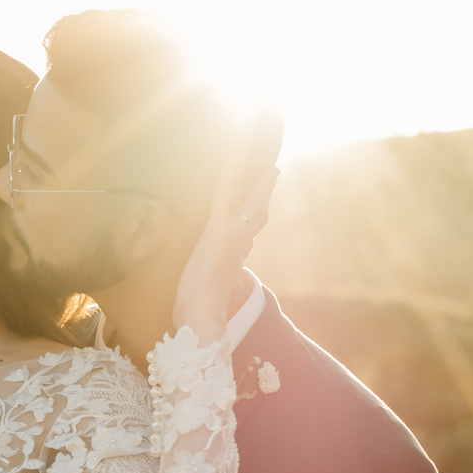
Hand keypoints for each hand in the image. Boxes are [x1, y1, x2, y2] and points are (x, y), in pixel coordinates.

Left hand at [172, 108, 282, 342]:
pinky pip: (225, 193)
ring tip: (267, 167)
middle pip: (258, 214)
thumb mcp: (212, 290)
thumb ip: (221, 276)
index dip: (257, 220)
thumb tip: (228, 270)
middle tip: (272, 174)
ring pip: (251, 203)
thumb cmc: (200, 311)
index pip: (251, 234)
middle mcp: (240, 245)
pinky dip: (230, 173)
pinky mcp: (219, 228)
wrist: (202, 316)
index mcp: (236, 259)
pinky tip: (235, 156)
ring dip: (259, 183)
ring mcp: (232, 234)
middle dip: (265, 195)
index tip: (263, 208)